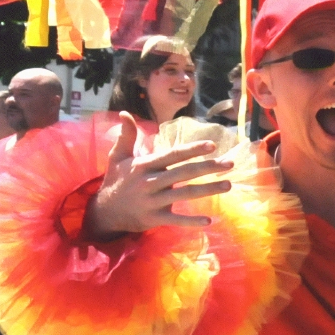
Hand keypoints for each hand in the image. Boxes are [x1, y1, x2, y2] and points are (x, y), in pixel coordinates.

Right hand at [86, 113, 232, 236]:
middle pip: (184, 173)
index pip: (172, 155)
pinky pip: (176, 220)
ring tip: (228, 185)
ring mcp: (152, 201)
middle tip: (230, 163)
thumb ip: (126, 136)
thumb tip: (125, 113)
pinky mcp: (154, 219)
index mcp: (144, 165)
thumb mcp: (118, 157)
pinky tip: (209, 221)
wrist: (104, 211)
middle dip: (208, 167)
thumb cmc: (116, 181)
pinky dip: (192, 221)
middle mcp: (150, 182)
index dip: (192, 150)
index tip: (212, 145)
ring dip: (208, 190)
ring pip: (184, 195)